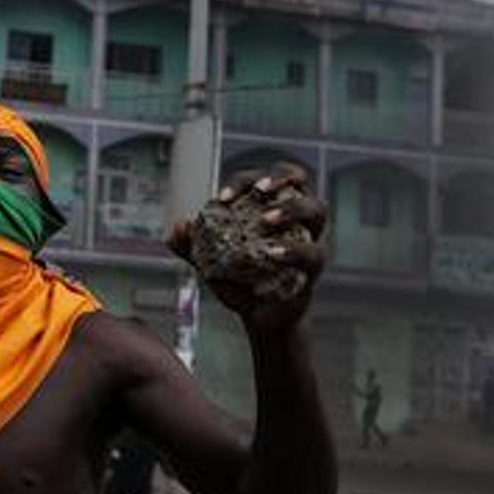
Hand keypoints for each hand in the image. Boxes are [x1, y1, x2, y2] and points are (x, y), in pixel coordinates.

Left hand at [167, 162, 327, 329]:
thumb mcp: (211, 262)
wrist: (260, 317)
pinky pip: (313, 254)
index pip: (262, 177)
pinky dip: (293, 251)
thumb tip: (177, 229)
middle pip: (299, 179)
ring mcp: (309, 239)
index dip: (245, 181)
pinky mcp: (313, 268)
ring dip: (291, 208)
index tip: (222, 199)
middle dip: (279, 177)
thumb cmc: (240, 281)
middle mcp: (295, 217)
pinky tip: (273, 253)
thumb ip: (193, 246)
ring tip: (267, 220)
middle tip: (259, 190)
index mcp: (271, 206)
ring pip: (317, 210)